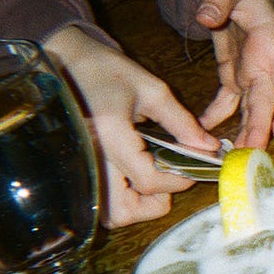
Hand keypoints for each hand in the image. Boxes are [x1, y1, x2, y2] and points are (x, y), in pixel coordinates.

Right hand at [42, 25, 217, 226]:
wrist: (65, 60)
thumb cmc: (106, 69)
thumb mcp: (151, 89)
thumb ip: (181, 121)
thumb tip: (208, 147)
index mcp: (109, 136)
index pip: (149, 180)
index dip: (178, 180)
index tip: (194, 167)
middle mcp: (90, 159)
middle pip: (123, 211)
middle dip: (153, 203)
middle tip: (168, 177)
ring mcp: (80, 167)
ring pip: (108, 213)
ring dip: (135, 206)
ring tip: (151, 177)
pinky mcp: (77, 169)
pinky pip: (99, 201)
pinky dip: (120, 199)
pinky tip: (133, 175)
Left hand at [193, 0, 273, 147]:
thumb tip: (204, 15)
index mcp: (270, 45)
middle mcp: (264, 64)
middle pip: (267, 102)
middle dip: (259, 128)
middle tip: (248, 154)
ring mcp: (250, 72)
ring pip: (250, 108)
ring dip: (243, 131)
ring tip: (230, 156)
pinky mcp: (234, 74)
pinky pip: (227, 101)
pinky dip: (216, 117)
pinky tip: (202, 132)